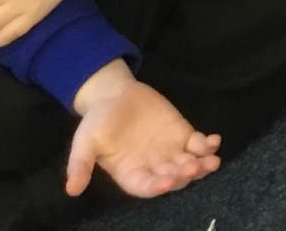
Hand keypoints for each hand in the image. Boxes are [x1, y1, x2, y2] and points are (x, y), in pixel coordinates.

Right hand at [67, 62, 220, 199]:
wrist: (114, 94)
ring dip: (202, 164)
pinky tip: (215, 140)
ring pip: (189, 163)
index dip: (157, 186)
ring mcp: (170, 151)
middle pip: (173, 177)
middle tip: (193, 168)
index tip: (167, 182)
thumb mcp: (84, 142)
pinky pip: (198, 144)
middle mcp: (153, 167)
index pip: (146, 186)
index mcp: (130, 173)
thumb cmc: (98, 121)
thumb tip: (71, 190)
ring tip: (212, 160)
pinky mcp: (182, 134)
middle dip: (184, 175)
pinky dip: (207, 144)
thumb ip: (80, 165)